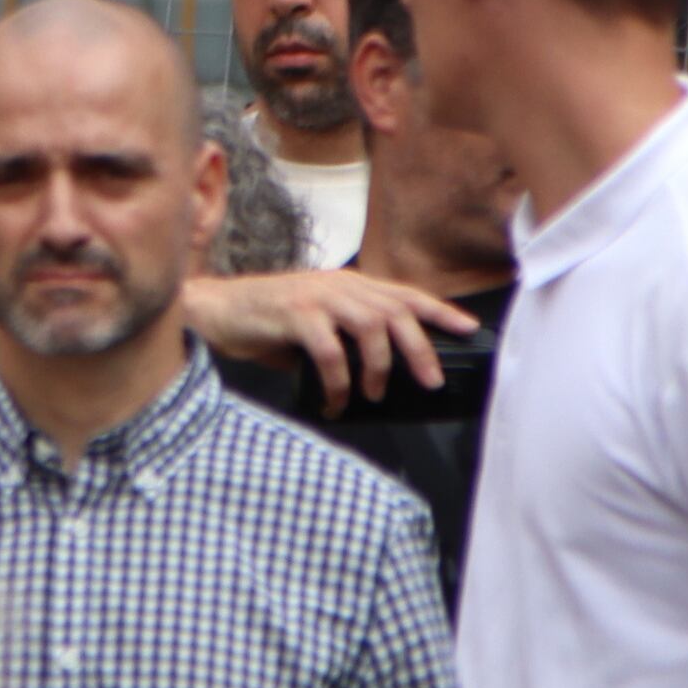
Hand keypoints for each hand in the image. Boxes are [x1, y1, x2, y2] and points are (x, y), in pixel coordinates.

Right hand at [180, 266, 472, 410]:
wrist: (218, 310)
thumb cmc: (269, 322)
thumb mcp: (318, 323)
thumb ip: (348, 338)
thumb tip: (382, 375)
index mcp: (350, 285)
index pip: (405, 294)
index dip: (440, 311)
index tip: (470, 328)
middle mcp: (340, 285)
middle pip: (396, 311)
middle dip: (419, 349)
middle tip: (429, 381)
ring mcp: (317, 297)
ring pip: (370, 326)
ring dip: (378, 367)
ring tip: (374, 394)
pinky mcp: (294, 314)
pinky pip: (330, 351)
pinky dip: (338, 382)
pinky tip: (335, 402)